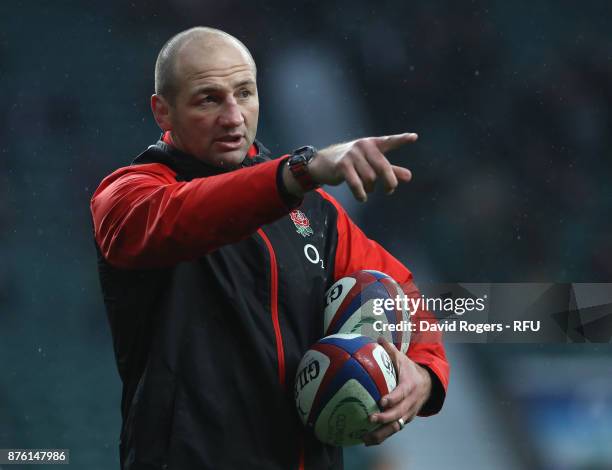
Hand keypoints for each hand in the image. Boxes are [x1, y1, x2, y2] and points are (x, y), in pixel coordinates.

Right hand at [282, 133, 417, 201]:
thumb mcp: (370, 165)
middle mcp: (363, 146)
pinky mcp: (342, 166)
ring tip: (367, 190)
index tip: (414, 137)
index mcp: (372, 144)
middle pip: (383, 167)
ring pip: (370, 178)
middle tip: (389, 191)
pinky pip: (357, 184)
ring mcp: (352, 155)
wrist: (322, 164)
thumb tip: (409, 177)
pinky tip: (362, 197)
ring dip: (371, 189)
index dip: (402, 140)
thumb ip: (390, 170)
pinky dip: (361, 194)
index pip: (389, 141)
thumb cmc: (350, 163)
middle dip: (389, 182)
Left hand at [362, 337, 431, 446]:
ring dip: (381, 434)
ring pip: (396, 427)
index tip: (381, 401)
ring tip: (365, 439)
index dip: (393, 398)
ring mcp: (408, 414)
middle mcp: (410, 403)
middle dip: (385, 418)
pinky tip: (366, 441)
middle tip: (370, 418)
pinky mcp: (404, 421)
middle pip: (399, 414)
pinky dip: (382, 436)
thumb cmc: (409, 370)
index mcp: (409, 386)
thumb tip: (377, 338)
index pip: (401, 394)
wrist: (428, 385)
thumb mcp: (403, 359)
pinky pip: (393, 431)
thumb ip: (390, 350)